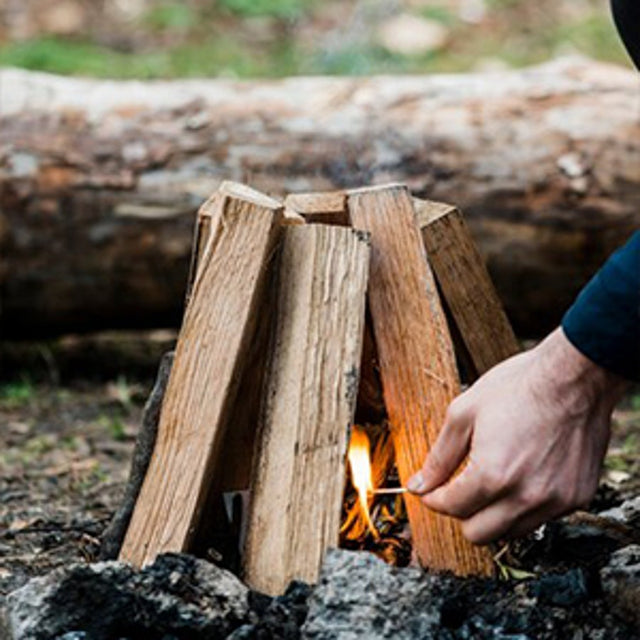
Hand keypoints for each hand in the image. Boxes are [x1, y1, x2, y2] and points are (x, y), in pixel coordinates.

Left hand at [406, 328, 627, 543]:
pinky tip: (522, 476)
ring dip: (493, 513)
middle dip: (461, 512)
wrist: (575, 377)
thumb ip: (439, 457)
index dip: (434, 498)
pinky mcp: (578, 498)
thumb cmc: (518, 387)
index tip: (431, 490)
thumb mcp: (464, 413)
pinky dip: (524, 506)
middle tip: (458, 488)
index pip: (452, 508)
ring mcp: (556, 501)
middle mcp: (526, 497)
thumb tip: (418, 486)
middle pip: (478, 534)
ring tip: (491, 480)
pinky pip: (541, 518)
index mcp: (492, 475)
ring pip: (510, 532)